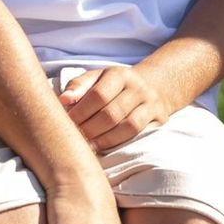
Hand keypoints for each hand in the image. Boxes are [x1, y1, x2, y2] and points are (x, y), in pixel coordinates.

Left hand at [59, 65, 173, 151]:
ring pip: (128, 127)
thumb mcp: (96, 79)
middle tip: (75, 138)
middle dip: (90, 129)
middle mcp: (138, 88)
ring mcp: (151, 104)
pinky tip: (106, 149)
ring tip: (89, 147)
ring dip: (105, 140)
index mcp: (119, 74)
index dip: (81, 112)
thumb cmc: (112, 86)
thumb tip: (63, 100)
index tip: (67, 123)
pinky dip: (121, 144)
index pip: (98, 95)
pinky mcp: (159, 120)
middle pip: (112, 113)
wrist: (150, 87)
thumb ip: (78, 87)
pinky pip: (140, 136)